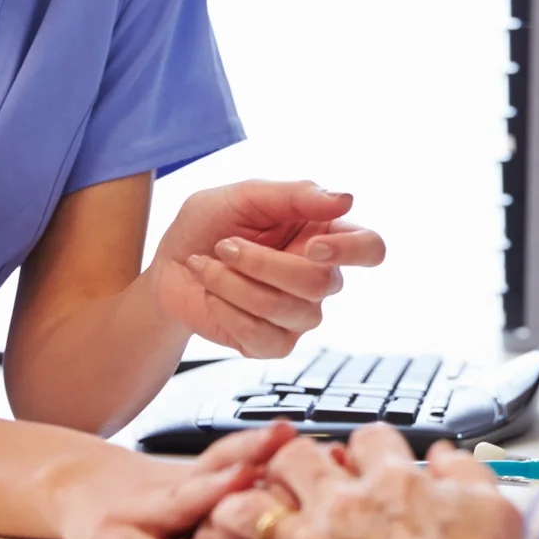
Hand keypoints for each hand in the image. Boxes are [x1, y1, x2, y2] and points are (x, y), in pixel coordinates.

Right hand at [58, 421, 296, 538]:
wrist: (73, 488)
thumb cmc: (147, 497)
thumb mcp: (192, 482)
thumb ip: (243, 478)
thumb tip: (318, 468)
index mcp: (198, 479)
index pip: (234, 454)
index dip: (269, 445)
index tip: (309, 442)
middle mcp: (173, 491)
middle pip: (215, 468)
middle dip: (252, 454)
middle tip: (286, 447)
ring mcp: (140, 515)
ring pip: (180, 500)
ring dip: (213, 489)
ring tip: (242, 479)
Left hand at [151, 181, 386, 357]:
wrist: (168, 266)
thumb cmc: (209, 225)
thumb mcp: (244, 195)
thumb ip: (294, 195)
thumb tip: (346, 199)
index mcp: (324, 234)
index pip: (370, 248)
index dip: (351, 250)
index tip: (313, 245)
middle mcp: (320, 277)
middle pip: (322, 282)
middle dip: (263, 263)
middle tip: (225, 245)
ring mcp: (299, 315)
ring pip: (288, 309)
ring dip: (234, 284)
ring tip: (209, 266)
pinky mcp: (273, 343)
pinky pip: (262, 336)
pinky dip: (227, 311)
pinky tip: (212, 294)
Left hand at [185, 427, 524, 538]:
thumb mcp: (497, 513)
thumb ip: (468, 475)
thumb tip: (447, 456)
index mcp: (391, 484)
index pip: (370, 438)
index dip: (368, 443)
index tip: (370, 454)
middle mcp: (342, 508)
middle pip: (295, 459)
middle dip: (289, 460)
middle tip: (290, 470)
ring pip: (250, 513)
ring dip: (236, 514)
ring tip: (229, 517)